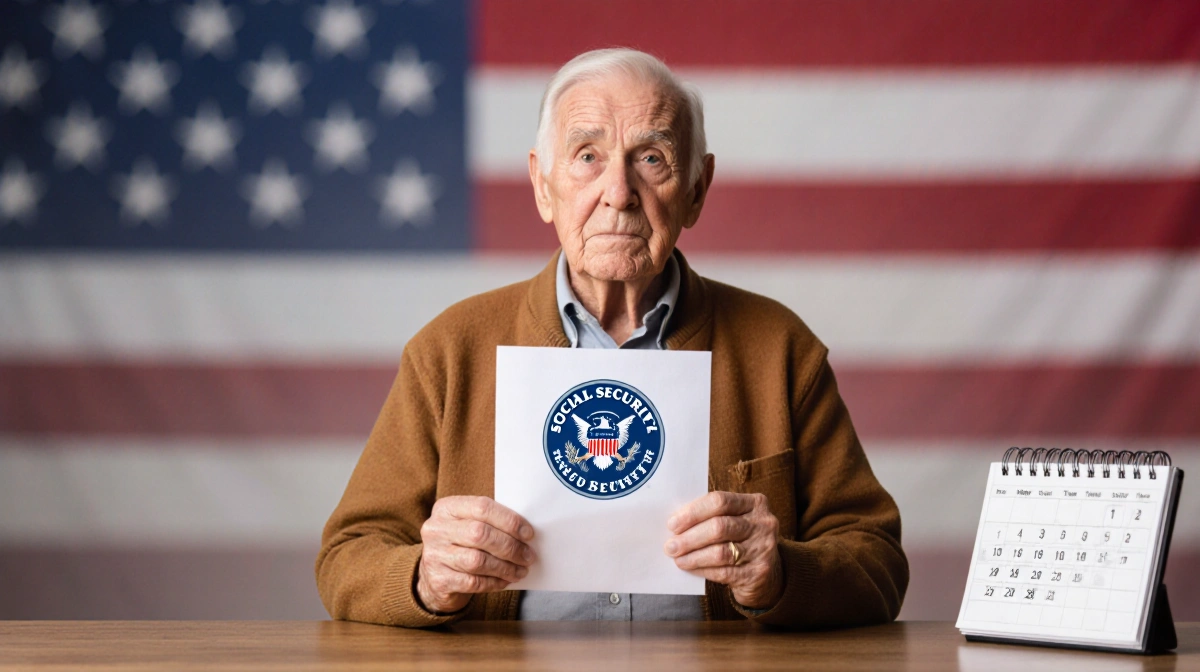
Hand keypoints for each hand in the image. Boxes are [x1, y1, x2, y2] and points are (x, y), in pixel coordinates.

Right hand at [416, 496, 535, 613]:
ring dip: (505, 567)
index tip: (528, 534)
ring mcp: (434, 555)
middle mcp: (436, 529)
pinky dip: (494, 582)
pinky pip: (473, 582)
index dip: (509, 521)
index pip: (482, 507)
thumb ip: (491, 523)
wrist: (433, 575)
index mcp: (446, 508)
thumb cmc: (461, 544)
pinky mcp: (438, 580)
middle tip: (528, 556)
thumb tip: (525, 534)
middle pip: (480, 534)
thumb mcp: (468, 525)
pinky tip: (505, 581)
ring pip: (477, 561)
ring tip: (520, 570)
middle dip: (510, 546)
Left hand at [664, 491, 782, 609]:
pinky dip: (703, 569)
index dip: (693, 512)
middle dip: (690, 537)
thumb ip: (712, 517)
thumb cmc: (741, 541)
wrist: (769, 574)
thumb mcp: (735, 521)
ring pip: (721, 552)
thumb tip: (675, 524)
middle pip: (719, 526)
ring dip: (693, 556)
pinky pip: (724, 571)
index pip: (720, 501)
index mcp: (755, 503)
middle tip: (670, 546)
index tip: (672, 524)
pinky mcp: (759, 573)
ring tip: (677, 558)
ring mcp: (764, 549)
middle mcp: (763, 524)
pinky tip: (690, 568)